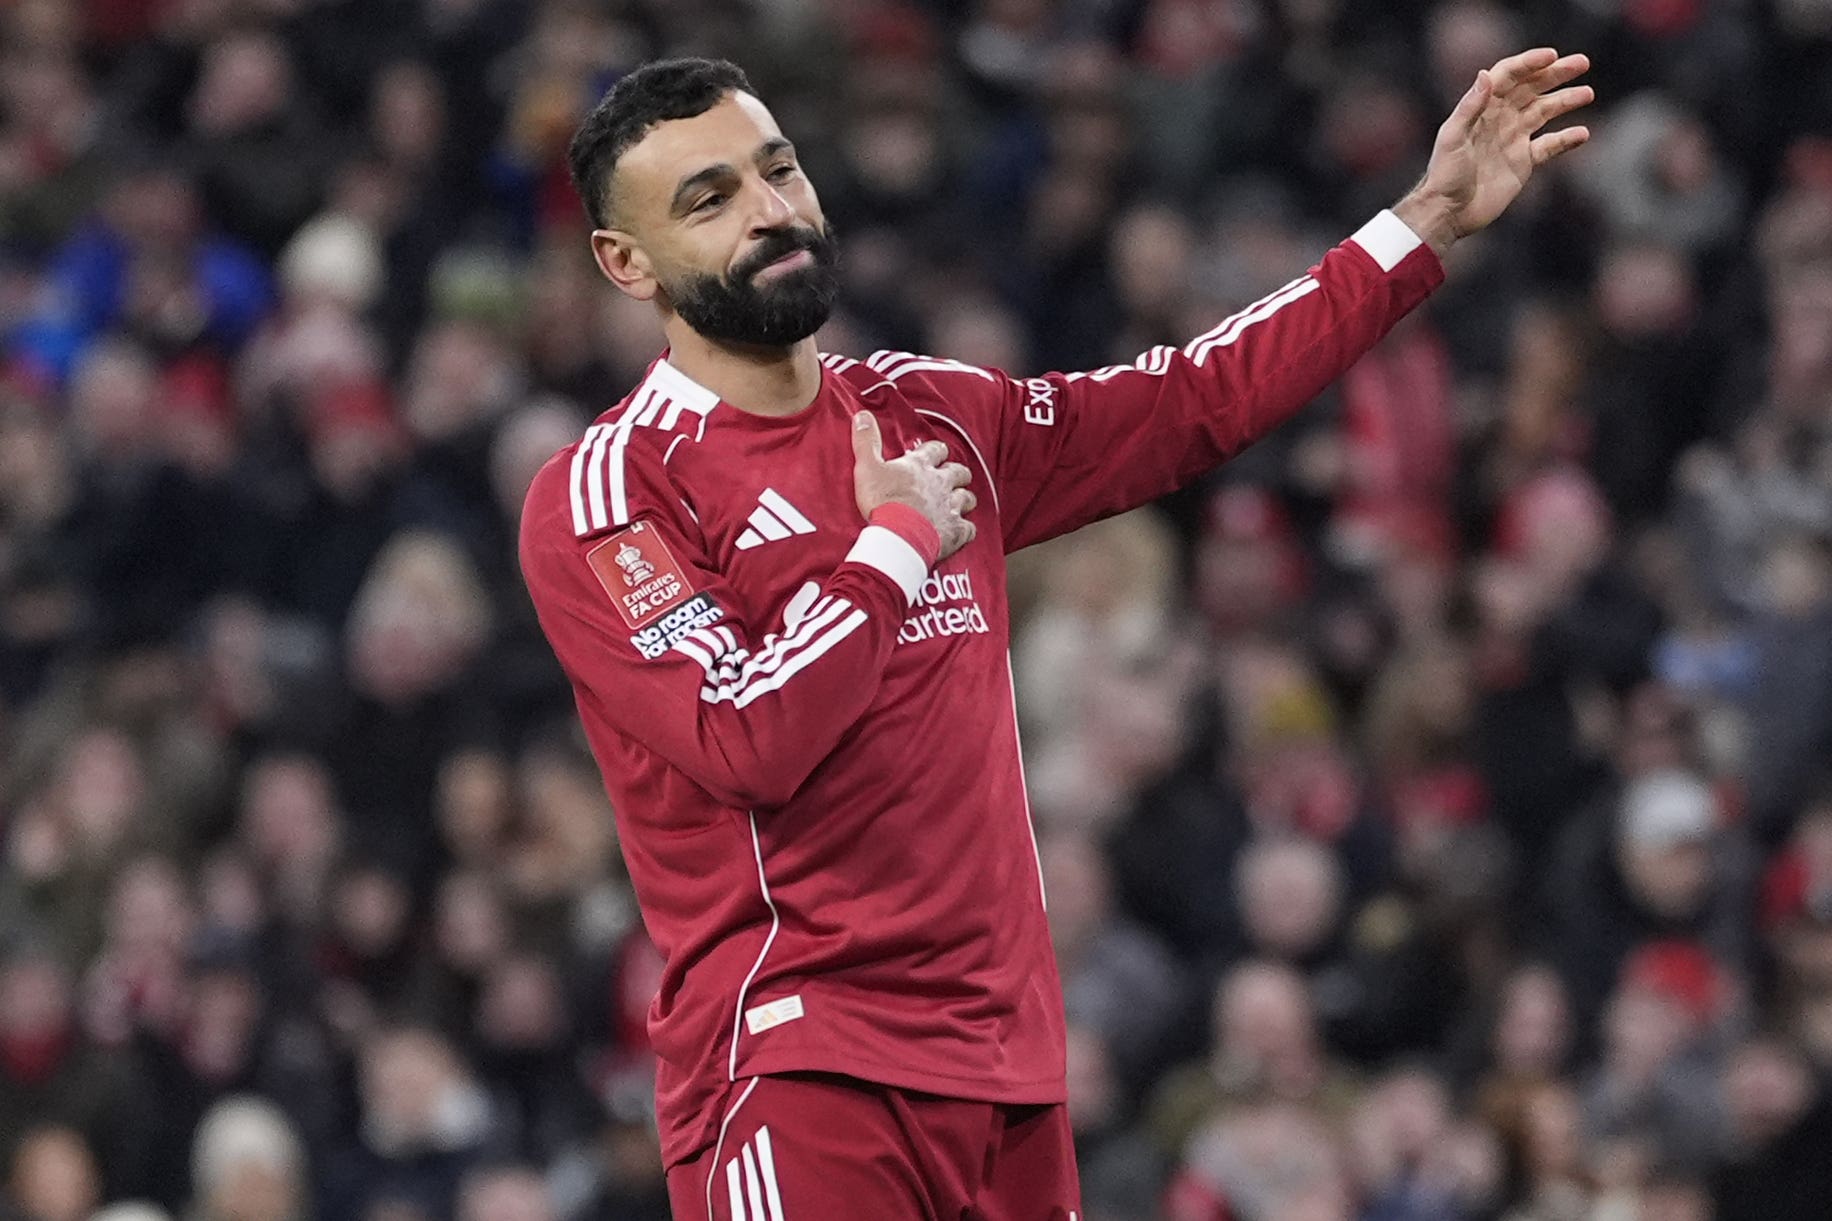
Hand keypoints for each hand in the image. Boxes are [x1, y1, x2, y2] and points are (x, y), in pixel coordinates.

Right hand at [852, 411, 977, 558]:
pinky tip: (962, 531)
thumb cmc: (882, 500)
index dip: (936, 450)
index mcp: (920, 466)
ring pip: (967, 498)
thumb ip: (866, 441)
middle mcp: (940, 483)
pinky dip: (966, 530)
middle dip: (958, 473)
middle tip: (955, 477)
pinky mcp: (955, 530)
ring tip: (961, 502)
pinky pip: (969, 529)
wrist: (898, 534)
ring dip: (965, 499)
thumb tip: (862, 415)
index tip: (936, 452)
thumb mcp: (867, 467)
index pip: (935, 450)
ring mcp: (950, 507)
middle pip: (958, 473)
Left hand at [1395, 48, 1593, 254]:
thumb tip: (1485, 74)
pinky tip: (1582, 134)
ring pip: (1545, 112)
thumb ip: (1470, 107)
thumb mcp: (1452, 138)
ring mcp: (1513, 139)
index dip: (1530, 63)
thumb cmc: (1444, 174)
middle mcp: (1500, 118)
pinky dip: (1566, 139)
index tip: (1553, 55)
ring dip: (1566, 101)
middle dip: (1557, 74)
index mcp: (1482, 108)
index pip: (1509, 76)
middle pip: (1532, 88)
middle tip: (1583, 63)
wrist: (1448, 212)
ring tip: (1587, 94)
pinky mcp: (1523, 162)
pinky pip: (1550, 146)